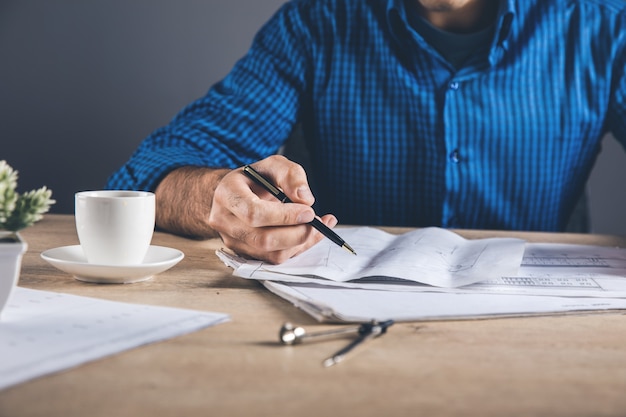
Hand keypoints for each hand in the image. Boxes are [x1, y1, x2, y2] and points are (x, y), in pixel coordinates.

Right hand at [209, 155, 336, 262]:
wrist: (236, 195)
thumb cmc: (254, 180)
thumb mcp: (273, 165)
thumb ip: (291, 175)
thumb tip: (306, 199)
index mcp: (227, 195)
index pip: (254, 213)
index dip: (284, 216)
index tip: (308, 211)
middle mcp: (225, 222)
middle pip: (263, 239)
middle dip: (297, 233)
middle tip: (316, 221)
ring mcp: (234, 242)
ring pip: (272, 254)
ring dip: (301, 243)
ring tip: (316, 226)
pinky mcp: (247, 255)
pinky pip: (276, 259)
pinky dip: (298, 248)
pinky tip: (309, 234)